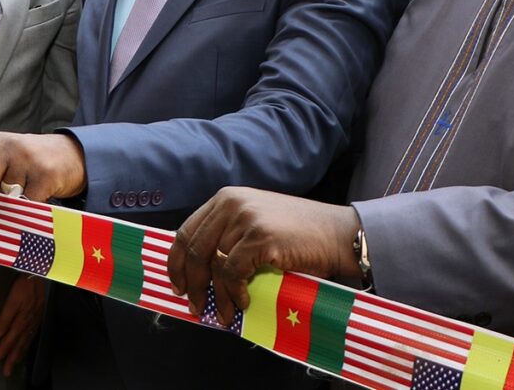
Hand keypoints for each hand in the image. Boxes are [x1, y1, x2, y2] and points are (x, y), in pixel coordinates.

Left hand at [0, 132, 86, 226]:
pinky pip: (27, 204)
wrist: (75, 154)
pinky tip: (33, 205)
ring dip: (8, 210)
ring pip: (6, 197)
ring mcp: (28, 160)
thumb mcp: (10, 158)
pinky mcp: (45, 175)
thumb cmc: (36, 162)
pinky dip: (27, 212)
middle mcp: (8, 147)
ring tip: (17, 207)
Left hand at [0, 275, 44, 375]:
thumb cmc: (25, 285)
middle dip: (10, 359)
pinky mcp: (37, 317)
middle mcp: (28, 324)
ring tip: (13, 364)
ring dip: (19, 355)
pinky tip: (25, 347)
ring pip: (25, 342)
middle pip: (17, 346)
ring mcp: (34, 321)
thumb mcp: (13, 299)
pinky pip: (32, 335)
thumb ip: (5, 317)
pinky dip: (27, 344)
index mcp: (21, 321)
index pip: (8, 342)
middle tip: (5, 372)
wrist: (39, 274)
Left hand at [168, 187, 361, 326]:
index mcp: (225, 198)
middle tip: (195, 306)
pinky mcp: (260, 237)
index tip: (177, 284)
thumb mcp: (256, 222)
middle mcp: (231, 203)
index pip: (186, 231)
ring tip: (224, 314)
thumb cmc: (299, 234)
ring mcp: (245, 219)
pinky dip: (234, 293)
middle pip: (193, 249)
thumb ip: (228, 235)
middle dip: (192, 283)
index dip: (176, 262)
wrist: (337, 234)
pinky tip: (244, 303)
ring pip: (214, 265)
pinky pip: (233, 273)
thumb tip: (199, 273)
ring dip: (216, 296)